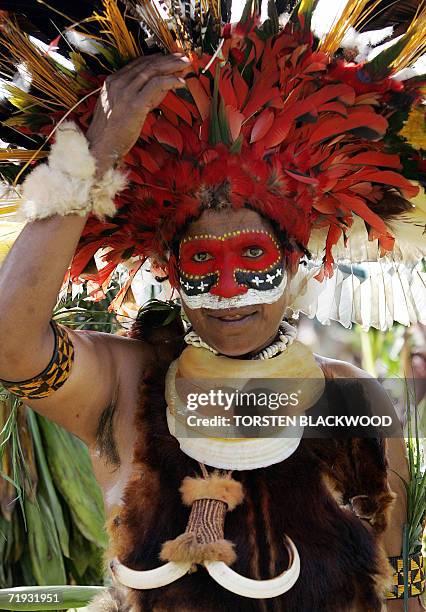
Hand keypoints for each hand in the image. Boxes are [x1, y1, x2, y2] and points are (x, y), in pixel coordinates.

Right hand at [86, 53, 190, 174]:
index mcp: (113, 82)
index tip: (170, 57)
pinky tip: (181, 82)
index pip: (138, 63)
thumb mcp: (123, 108)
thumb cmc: (112, 133)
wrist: (101, 147)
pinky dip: (170, 81)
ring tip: (185, 64)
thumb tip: (161, 87)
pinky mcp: (135, 104)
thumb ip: (140, 96)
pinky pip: (156, 85)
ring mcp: (125, 92)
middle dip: (167, 59)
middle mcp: (118, 83)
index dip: (156, 58)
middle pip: (146, 64)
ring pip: (152, 71)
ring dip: (171, 66)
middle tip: (182, 57)